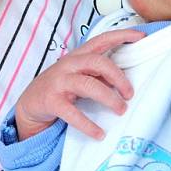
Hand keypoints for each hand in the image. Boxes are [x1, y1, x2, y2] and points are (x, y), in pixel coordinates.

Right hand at [14, 28, 144, 140]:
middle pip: (96, 61)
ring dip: (108, 98)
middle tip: (130, 93)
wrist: (30, 104)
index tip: (140, 37)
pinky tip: (99, 133)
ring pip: (88, 85)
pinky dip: (88, 125)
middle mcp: (68, 65)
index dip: (120, 36)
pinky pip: (72, 113)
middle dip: (118, 76)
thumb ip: (98, 74)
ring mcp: (58, 82)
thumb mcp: (79, 76)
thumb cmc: (60, 88)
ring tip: (121, 110)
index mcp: (77, 56)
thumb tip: (124, 80)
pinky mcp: (51, 101)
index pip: (100, 40)